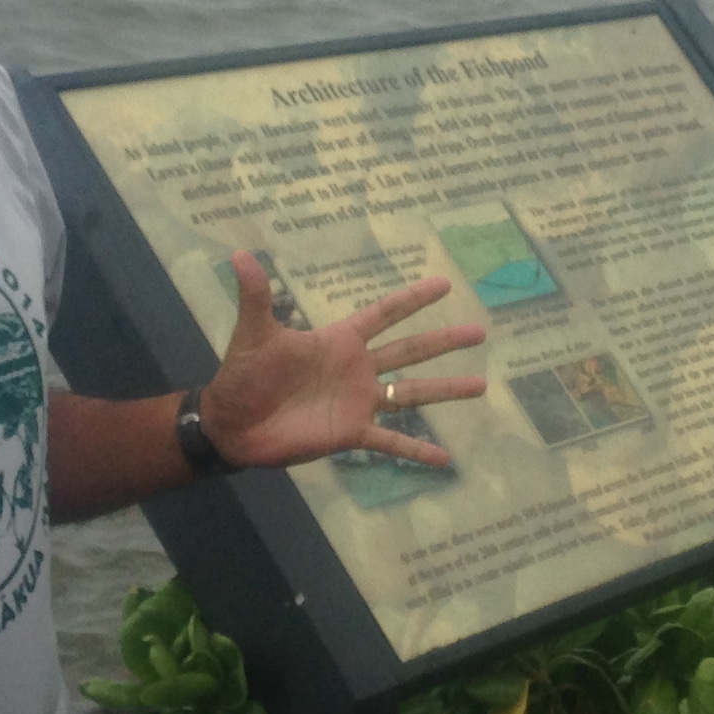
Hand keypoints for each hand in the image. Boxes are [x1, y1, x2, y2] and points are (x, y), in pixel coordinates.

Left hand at [201, 252, 484, 470]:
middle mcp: (357, 369)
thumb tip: (238, 253)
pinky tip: (446, 460)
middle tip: (480, 331)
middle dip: (444, 341)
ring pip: (411, 394)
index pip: (384, 314)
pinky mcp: (351, 433)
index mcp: (340, 341)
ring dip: (445, 390)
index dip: (413, 299)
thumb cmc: (245, 375)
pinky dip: (417, 450)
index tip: (444, 285)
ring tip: (481, 386)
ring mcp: (358, 402)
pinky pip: (391, 442)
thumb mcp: (254, 333)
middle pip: (410, 351)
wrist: (232, 424)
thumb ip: (256, 296)